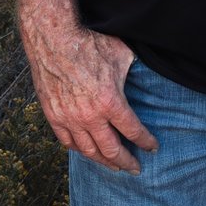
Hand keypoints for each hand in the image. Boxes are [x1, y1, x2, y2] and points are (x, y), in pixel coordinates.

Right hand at [25, 15, 152, 171]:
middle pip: (111, 150)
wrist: (53, 37)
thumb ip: (133, 74)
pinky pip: (67, 142)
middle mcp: (89, 116)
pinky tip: (88, 151)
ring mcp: (69, 118)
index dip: (146, 142)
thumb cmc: (89, 43)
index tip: (152, 147)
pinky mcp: (53, 115)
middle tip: (135, 168)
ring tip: (114, 166)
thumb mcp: (121, 56)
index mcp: (110, 102)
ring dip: (104, 161)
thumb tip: (145, 78)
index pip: (134, 131)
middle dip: (127, 162)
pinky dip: (80, 150)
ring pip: (88, 151)